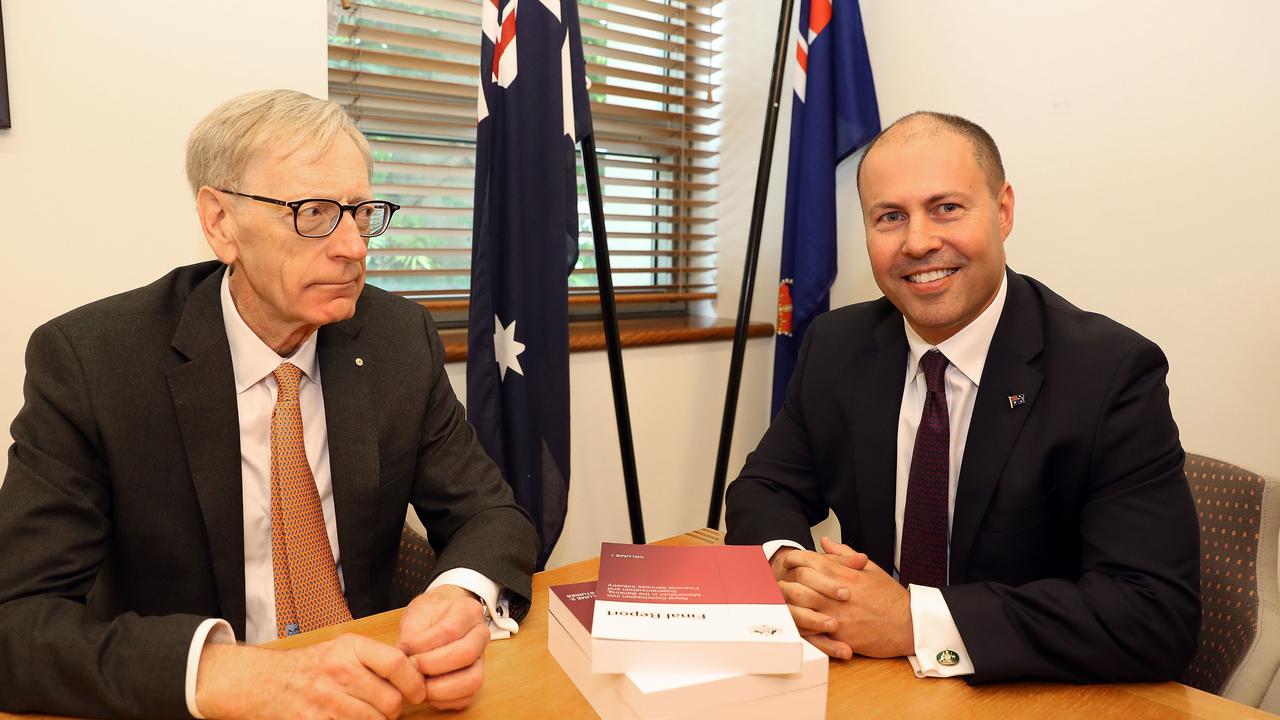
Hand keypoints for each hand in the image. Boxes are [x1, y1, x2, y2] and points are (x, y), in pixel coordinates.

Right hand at [195, 634, 425, 719]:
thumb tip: (417, 673)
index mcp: (349, 648)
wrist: (267, 682)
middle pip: (390, 701)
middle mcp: (338, 671)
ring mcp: (324, 700)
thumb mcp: (344, 649)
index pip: (396, 664)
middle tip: (388, 708)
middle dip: (395, 710)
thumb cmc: (314, 665)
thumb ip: (377, 658)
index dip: (414, 683)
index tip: (417, 693)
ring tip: (368, 714)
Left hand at [397, 584, 489, 709]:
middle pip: (466, 654)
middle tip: (413, 668)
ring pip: (473, 680)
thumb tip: (403, 660)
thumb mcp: (417, 614)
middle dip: (434, 666)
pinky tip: (427, 691)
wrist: (442, 617)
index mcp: (469, 611)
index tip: (405, 650)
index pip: (450, 630)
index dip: (425, 644)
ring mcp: (481, 658)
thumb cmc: (430, 615)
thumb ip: (412, 636)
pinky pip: (466, 697)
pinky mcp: (475, 678)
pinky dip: (444, 700)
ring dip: (440, 688)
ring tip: (419, 684)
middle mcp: (481, 635)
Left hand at [777, 537, 913, 659]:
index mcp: (846, 574)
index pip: (811, 561)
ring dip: (788, 605)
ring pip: (801, 608)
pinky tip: (794, 624)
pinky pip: (811, 632)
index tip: (788, 562)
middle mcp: (839, 594)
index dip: (794, 559)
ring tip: (781, 604)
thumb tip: (825, 542)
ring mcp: (838, 616)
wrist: (909, 624)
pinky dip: (800, 627)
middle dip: (785, 582)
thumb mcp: (871, 569)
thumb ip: (845, 554)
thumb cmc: (890, 598)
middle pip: (799, 583)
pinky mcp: (840, 636)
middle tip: (779, 583)